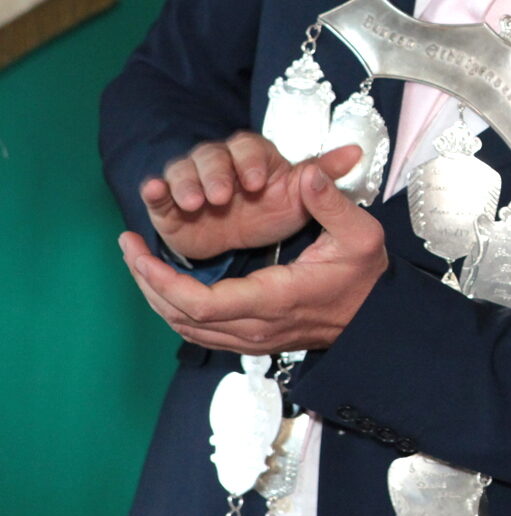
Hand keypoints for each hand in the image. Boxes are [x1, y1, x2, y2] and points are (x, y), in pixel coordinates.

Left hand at [120, 159, 388, 352]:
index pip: (198, 301)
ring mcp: (252, 338)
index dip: (159, 278)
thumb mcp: (360, 233)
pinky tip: (168, 284)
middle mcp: (255, 326)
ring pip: (185, 327)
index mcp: (273, 298)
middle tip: (129, 247)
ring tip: (140, 261)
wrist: (376, 319)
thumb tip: (307, 175)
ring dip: (156, 296)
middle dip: (145, 281)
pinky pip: (199, 331)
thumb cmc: (365, 276)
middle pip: (179, 316)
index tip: (139, 248)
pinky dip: (175, 308)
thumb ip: (330, 203)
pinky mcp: (252, 340)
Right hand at [142, 136, 361, 260]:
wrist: (247, 240)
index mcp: (252, 156)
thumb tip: (357, 150)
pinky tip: (152, 191)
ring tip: (195, 203)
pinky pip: (156, 193)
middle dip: (216, 174)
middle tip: (223, 196)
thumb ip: (323, 173)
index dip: (251, 162)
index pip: (248, 147)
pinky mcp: (168, 205)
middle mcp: (218, 163)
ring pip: (181, 171)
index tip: (259, 182)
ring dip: (185, 184)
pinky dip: (152, 191)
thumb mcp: (301, 193)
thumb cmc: (275, 209)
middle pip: (210, 156)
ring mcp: (189, 182)